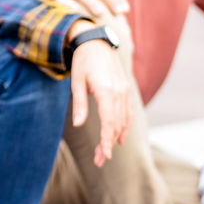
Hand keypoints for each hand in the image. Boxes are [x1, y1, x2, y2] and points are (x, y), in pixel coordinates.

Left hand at [67, 26, 130, 166]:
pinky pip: (128, 112)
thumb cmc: (82, 62)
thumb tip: (77, 124)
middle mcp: (119, 92)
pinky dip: (124, 125)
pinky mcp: (126, 89)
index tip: (103, 156)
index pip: (108, 122)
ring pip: (124, 120)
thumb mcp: (76, 82)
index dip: (106, 141)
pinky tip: (118, 136)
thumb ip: (79, 104)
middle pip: (116, 125)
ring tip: (105, 152)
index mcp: (106, 91)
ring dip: (116, 137)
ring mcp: (125, 91)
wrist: (97, 42)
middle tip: (99, 161)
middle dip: (108, 144)